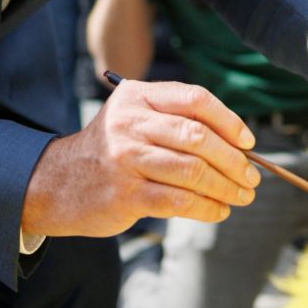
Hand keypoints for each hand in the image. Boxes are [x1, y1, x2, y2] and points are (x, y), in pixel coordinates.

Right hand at [21, 79, 258, 237]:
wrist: (55, 182)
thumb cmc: (111, 151)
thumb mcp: (134, 119)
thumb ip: (176, 122)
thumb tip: (238, 146)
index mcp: (138, 96)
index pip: (195, 99)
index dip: (229, 121)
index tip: (248, 142)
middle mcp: (131, 123)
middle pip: (198, 137)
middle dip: (233, 160)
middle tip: (251, 177)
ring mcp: (126, 159)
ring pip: (192, 171)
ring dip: (226, 187)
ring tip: (241, 196)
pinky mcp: (125, 194)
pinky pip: (179, 202)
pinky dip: (207, 208)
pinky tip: (218, 211)